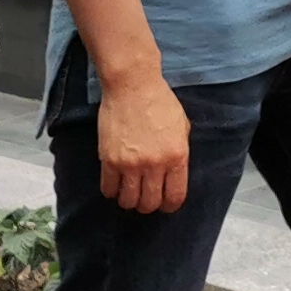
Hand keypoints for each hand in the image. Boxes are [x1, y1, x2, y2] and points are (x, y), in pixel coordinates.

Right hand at [96, 71, 191, 214]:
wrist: (132, 85)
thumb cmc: (160, 102)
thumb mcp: (182, 127)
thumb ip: (179, 152)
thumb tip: (174, 174)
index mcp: (177, 157)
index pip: (175, 196)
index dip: (170, 206)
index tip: (166, 205)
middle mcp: (154, 164)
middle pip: (149, 203)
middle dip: (148, 205)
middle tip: (145, 199)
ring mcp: (130, 164)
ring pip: (128, 201)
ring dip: (129, 201)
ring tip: (129, 193)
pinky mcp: (109, 159)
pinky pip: (108, 188)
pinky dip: (111, 192)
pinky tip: (115, 185)